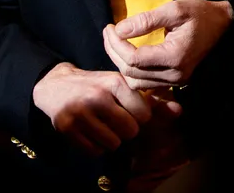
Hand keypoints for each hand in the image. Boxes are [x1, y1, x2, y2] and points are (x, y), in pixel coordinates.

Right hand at [32, 62, 161, 154]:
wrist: (54, 85)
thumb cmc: (96, 85)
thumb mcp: (122, 85)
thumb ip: (152, 100)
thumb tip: (179, 111)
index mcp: (114, 82)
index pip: (144, 114)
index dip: (140, 116)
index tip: (131, 110)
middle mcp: (97, 97)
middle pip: (130, 131)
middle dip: (127, 129)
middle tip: (116, 120)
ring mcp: (80, 113)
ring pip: (114, 144)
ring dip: (112, 139)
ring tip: (103, 125)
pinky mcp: (66, 128)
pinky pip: (95, 151)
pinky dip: (97, 146)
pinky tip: (91, 131)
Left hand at [103, 0, 233, 90]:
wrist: (224, 25)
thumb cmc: (200, 14)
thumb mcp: (174, 9)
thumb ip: (146, 20)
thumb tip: (119, 29)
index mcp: (174, 57)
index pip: (133, 58)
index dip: (116, 44)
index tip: (109, 27)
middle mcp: (174, 75)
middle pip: (131, 72)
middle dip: (114, 52)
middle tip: (108, 32)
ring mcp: (175, 81)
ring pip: (135, 82)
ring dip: (121, 63)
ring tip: (115, 42)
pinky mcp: (174, 81)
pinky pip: (145, 84)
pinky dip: (133, 71)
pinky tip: (128, 54)